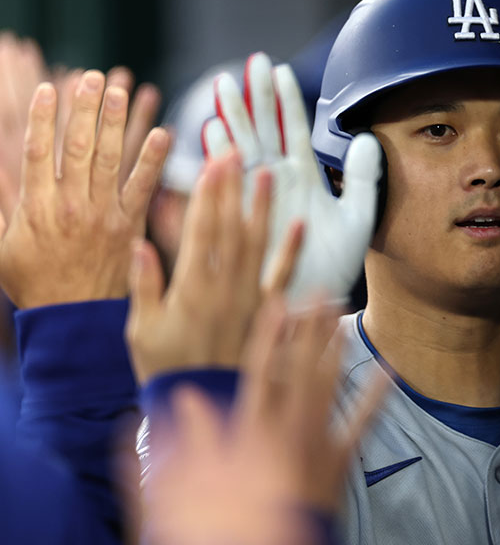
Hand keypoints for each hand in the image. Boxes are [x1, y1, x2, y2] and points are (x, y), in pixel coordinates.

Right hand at [0, 71, 168, 308]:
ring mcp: (103, 214)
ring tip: (117, 90)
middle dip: (82, 110)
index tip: (49, 89)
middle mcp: (70, 206)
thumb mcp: (0, 246)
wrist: (73, 317)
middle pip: (76, 148)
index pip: (38, 153)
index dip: (43, 118)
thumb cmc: (33, 282)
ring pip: (109, 160)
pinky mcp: (129, 225)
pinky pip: (143, 187)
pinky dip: (153, 160)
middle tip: (89, 78)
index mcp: (36, 208)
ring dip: (114, 123)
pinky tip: (163, 132)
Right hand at [126, 151, 304, 383]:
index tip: (212, 164)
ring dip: (263, 209)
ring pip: (258, 246)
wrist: (209, 407)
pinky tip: (299, 225)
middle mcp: (225, 289)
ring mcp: (251, 300)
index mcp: (191, 289)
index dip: (207, 195)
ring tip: (267, 174)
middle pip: (230, 229)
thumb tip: (139, 245)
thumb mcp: (142, 331)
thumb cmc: (168, 371)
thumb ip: (144, 287)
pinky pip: (283, 278)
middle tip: (236, 153)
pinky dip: (292, 251)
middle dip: (232, 189)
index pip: (200, 231)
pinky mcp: (269, 314)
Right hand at [141, 295, 388, 543]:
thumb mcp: (194, 486)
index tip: (278, 301)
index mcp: (251, 430)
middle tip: (323, 292)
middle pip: (301, 368)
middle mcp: (288, 428)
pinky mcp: (339, 460)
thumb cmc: (231, 522)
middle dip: (311, 329)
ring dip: (336, 350)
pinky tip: (388, 372)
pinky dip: (374, 397)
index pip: (259, 370)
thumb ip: (186, 441)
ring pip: (329, 386)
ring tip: (343, 317)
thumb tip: (179, 399)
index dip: (269, 333)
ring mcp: (317, 442)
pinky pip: (360, 423)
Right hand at [204, 52, 380, 305]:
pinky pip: (228, 186)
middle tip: (252, 63)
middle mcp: (275, 182)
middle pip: (263, 130)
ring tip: (225, 86)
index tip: (281, 70)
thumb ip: (362, 179)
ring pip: (242, 150)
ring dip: (233, 119)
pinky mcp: (242, 219)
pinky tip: (213, 133)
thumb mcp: (358, 219)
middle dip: (256, 97)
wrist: (314, 306)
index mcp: (303, 177)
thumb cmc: (334, 266)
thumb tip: (368, 138)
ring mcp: (255, 198)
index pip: (294, 129)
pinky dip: (220, 160)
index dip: (286, 100)